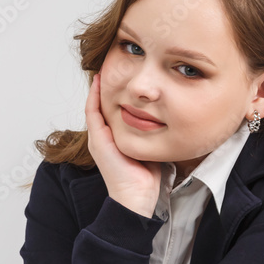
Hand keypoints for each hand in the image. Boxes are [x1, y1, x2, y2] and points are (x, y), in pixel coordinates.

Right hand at [85, 72, 160, 217]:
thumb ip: (156, 133)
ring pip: (95, 105)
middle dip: (107, 86)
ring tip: (103, 67)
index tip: (125, 76)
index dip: (116, 93)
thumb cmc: (147, 179)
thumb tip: (170, 119)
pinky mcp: (97, 141)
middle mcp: (105, 138)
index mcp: (116, 139)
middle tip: (112, 65)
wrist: (137, 198)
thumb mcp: (153, 147)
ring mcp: (98, 139)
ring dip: (98, 87)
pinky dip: (94, 97)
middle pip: (103, 105)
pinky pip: (92, 113)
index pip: (113, 110)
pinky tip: (99, 82)